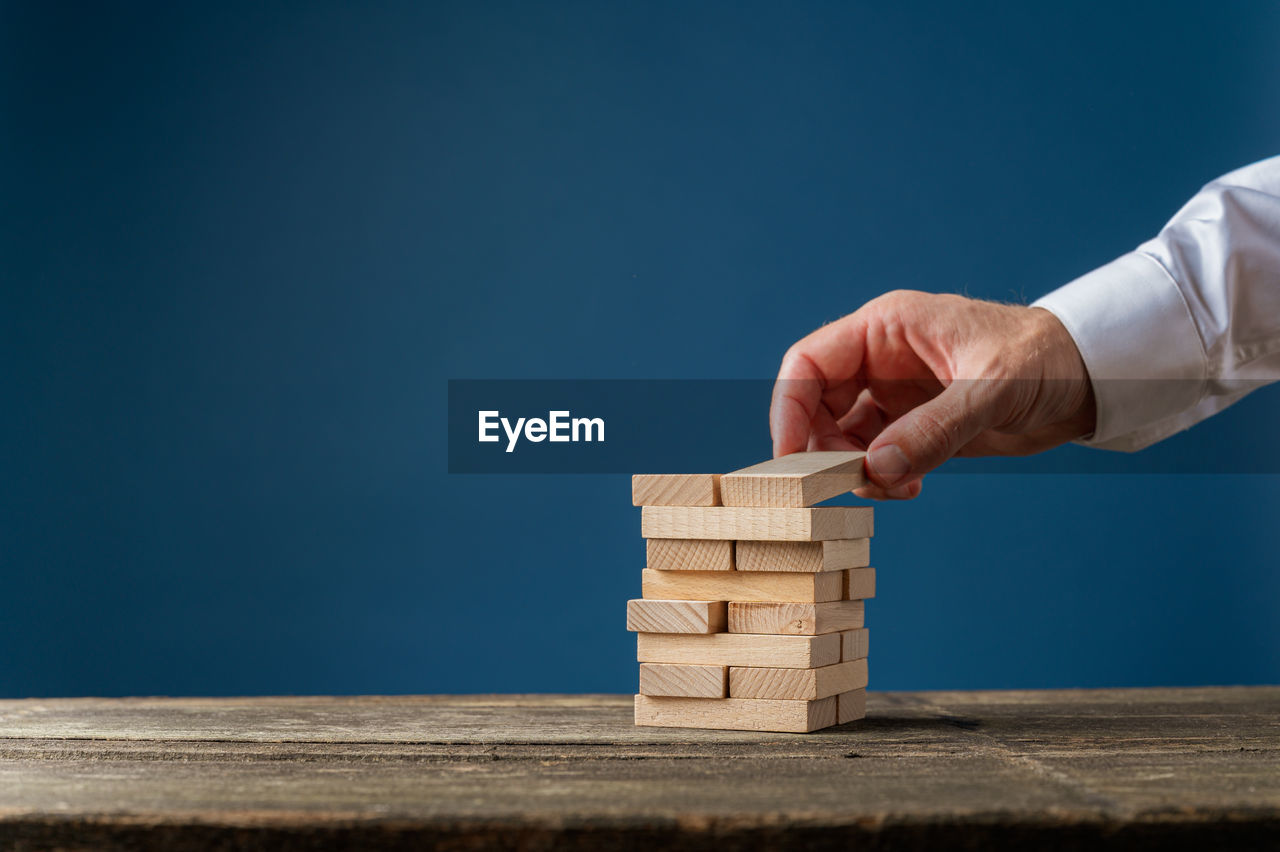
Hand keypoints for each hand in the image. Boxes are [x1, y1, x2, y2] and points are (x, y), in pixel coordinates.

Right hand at [770, 291, 1096, 499]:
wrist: (1090, 378)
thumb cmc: (1045, 359)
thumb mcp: (992, 389)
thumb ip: (933, 430)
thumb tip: (876, 469)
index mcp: (887, 328)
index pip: (809, 364)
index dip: (789, 408)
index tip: (790, 458)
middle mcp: (882, 359)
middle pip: (817, 405)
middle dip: (823, 449)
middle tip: (851, 482)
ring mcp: (896, 393)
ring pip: (842, 436)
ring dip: (855, 470)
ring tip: (894, 488)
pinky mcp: (915, 424)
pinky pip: (875, 454)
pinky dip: (880, 478)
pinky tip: (910, 488)